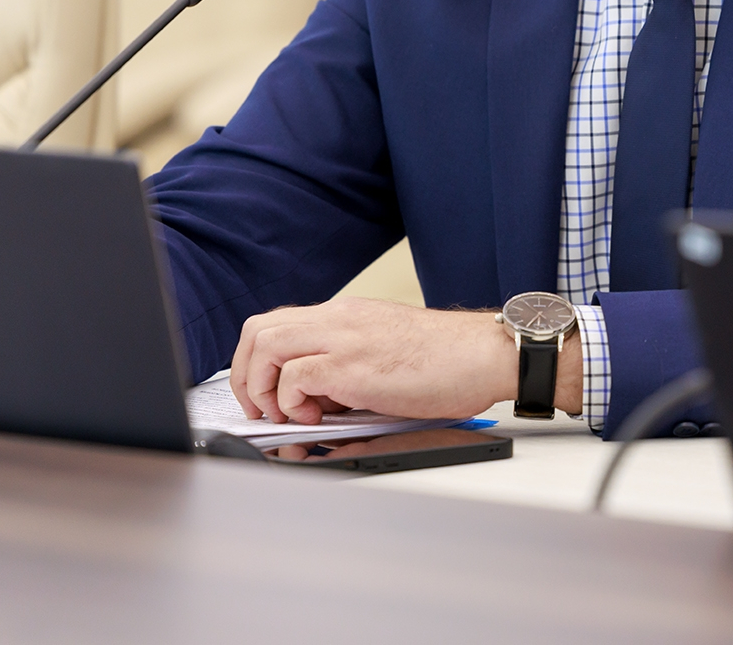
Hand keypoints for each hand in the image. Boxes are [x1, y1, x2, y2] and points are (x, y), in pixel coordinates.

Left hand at [229, 297, 582, 424]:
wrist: (487, 353)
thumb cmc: (450, 358)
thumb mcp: (386, 352)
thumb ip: (349, 367)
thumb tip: (319, 403)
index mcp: (345, 315)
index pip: (277, 322)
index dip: (256, 361)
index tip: (263, 393)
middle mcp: (338, 319)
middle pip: (257, 329)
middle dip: (246, 374)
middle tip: (262, 407)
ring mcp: (343, 339)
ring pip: (265, 346)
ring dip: (262, 387)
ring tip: (286, 414)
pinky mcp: (353, 367)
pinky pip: (294, 378)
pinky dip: (291, 402)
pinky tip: (318, 418)